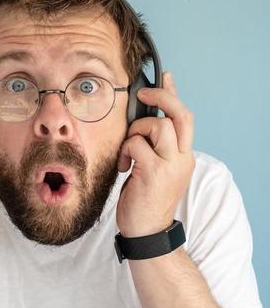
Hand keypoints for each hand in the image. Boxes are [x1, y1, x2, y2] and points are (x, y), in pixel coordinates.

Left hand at [116, 71, 194, 236]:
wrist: (147, 231)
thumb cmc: (146, 200)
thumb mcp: (155, 169)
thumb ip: (154, 148)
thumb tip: (142, 126)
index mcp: (183, 155)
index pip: (184, 117)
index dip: (174, 93)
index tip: (166, 76)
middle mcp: (182, 158)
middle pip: (179, 114)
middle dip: (161, 96)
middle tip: (143, 93)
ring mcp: (171, 165)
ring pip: (157, 125)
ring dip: (136, 132)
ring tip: (128, 152)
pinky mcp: (154, 172)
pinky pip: (136, 144)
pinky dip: (125, 150)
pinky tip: (123, 166)